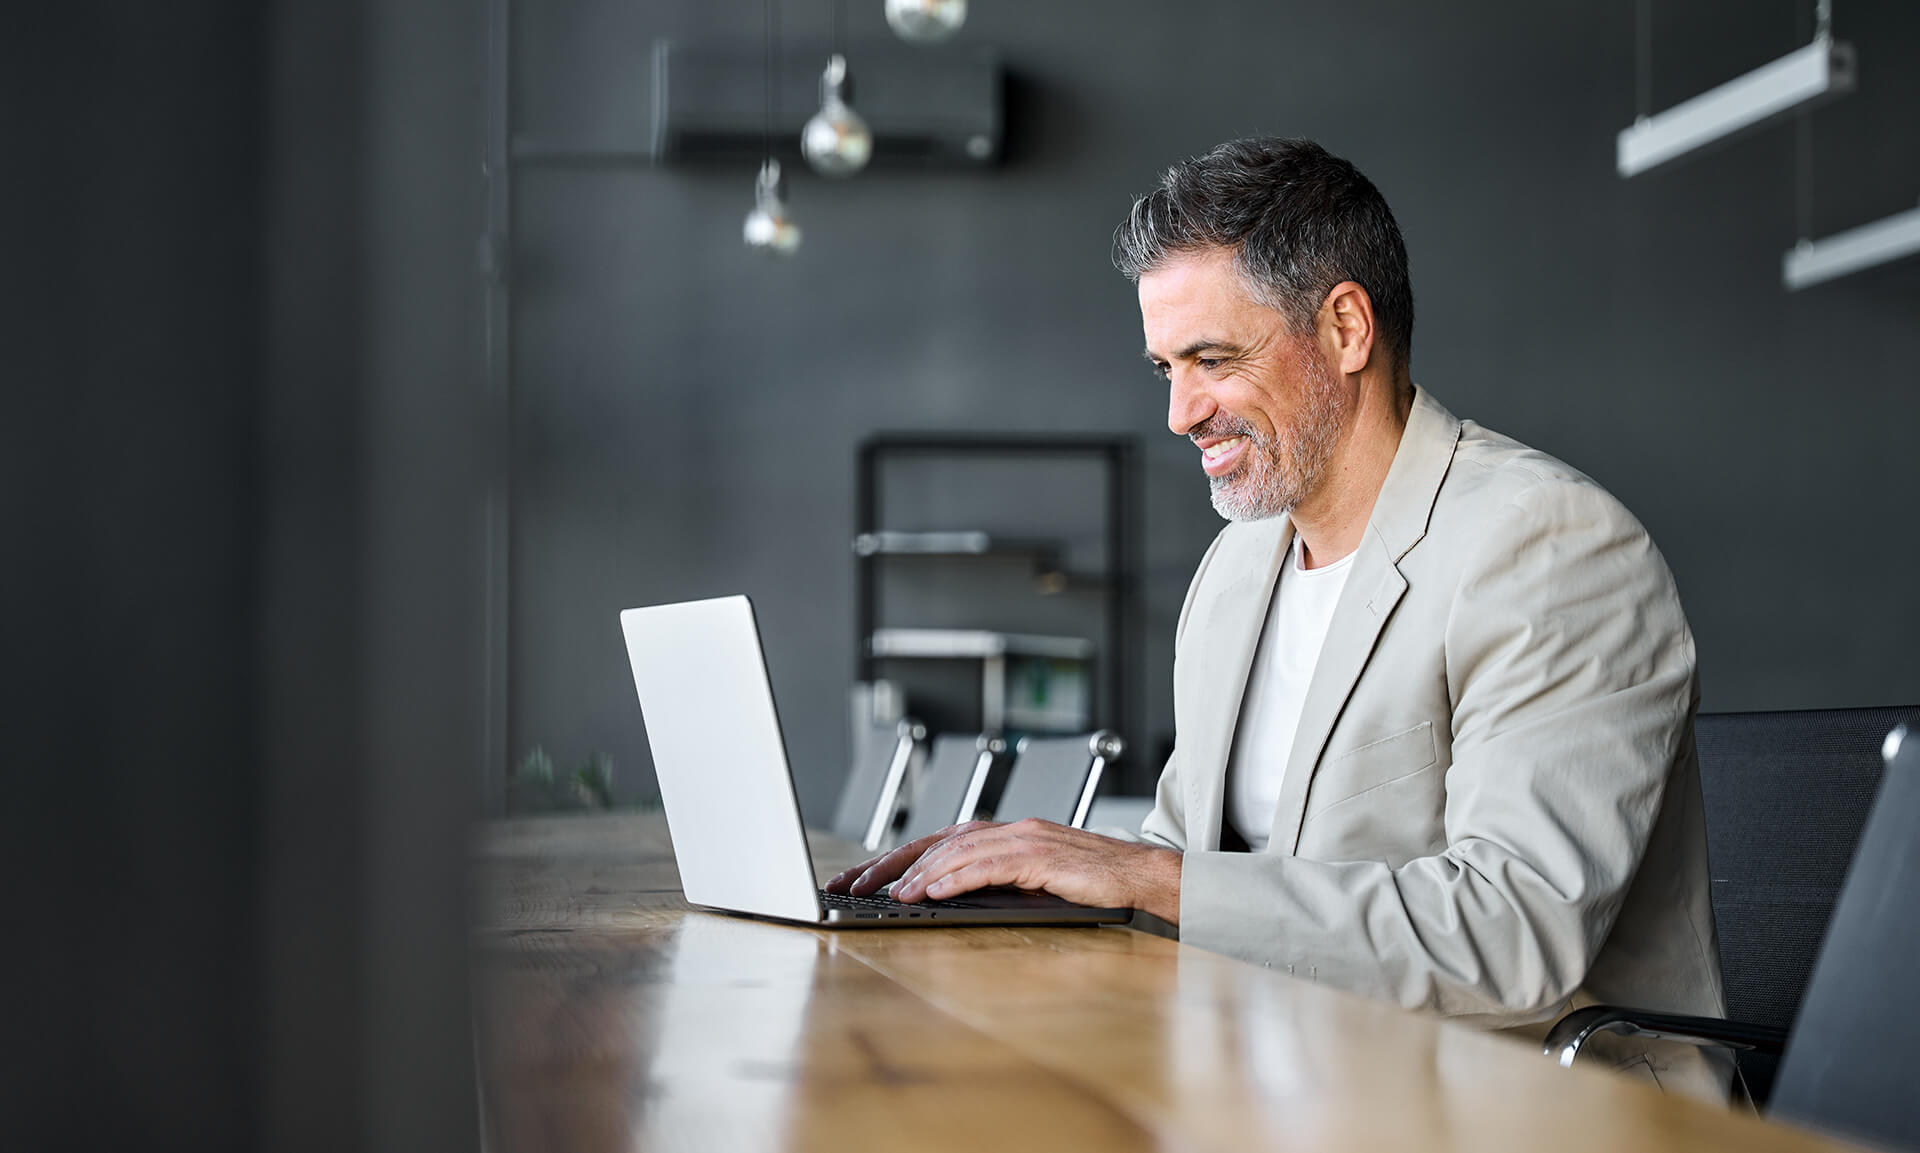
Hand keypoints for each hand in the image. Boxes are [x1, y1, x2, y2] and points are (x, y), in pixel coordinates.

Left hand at [824, 818, 1181, 923]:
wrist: (1139, 875)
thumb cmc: (1088, 881)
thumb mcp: (1029, 879)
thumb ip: (991, 878)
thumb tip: (941, 894)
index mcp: (1003, 832)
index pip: (934, 842)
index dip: (892, 858)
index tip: (857, 878)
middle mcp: (1009, 829)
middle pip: (936, 842)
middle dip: (890, 864)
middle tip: (854, 885)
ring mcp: (1026, 839)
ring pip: (959, 851)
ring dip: (920, 873)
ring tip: (891, 895)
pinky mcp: (1043, 856)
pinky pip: (991, 866)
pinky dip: (958, 877)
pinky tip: (933, 891)